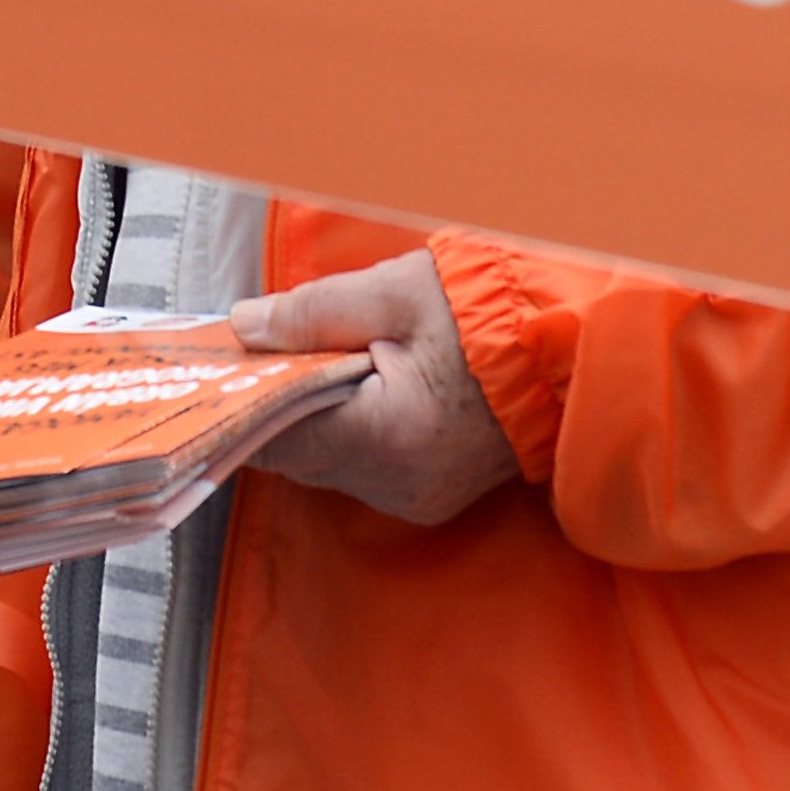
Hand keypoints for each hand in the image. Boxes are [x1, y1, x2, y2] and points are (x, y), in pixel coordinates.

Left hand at [228, 248, 521, 528]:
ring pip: (327, 466)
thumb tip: (244, 326)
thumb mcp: (395, 292)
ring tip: (309, 363)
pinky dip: (347, 434)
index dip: (241, 401)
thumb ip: (312, 312)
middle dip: (274, 407)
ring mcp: (417, 499)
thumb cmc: (490, 314)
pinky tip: (352, 389)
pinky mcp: (433, 497)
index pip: (275, 438)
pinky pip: (362, 471)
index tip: (217, 368)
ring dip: (311, 420)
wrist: (572, 351)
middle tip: (256, 354)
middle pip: (297, 457)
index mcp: (384, 438)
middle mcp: (395, 485)